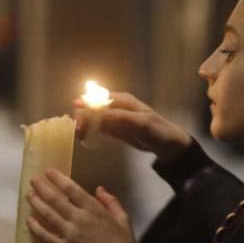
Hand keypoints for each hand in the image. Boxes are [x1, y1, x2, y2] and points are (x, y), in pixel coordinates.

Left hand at [27, 170, 136, 242]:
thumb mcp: (124, 219)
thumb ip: (111, 202)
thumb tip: (99, 189)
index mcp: (94, 209)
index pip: (71, 188)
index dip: (57, 178)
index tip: (48, 172)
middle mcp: (79, 219)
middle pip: (55, 199)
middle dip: (42, 187)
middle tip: (34, 180)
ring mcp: (69, 234)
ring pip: (47, 215)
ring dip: (36, 203)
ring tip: (29, 195)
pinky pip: (45, 236)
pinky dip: (36, 228)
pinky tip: (29, 220)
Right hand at [74, 91, 190, 161]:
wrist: (167, 144)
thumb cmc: (156, 129)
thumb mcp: (140, 122)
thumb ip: (119, 117)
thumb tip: (97, 114)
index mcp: (122, 100)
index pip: (99, 98)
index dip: (86, 102)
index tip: (75, 111)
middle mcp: (116, 106)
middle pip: (94, 107)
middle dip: (84, 116)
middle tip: (78, 130)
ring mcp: (115, 118)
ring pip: (95, 117)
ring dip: (86, 124)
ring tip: (80, 136)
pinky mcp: (116, 129)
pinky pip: (99, 127)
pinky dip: (92, 131)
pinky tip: (86, 138)